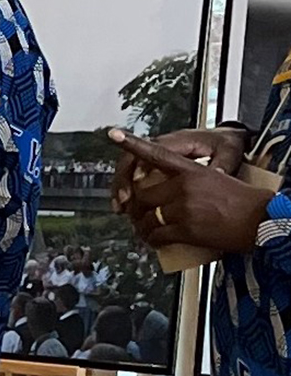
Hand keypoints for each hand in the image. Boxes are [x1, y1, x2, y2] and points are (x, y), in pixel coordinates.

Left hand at [110, 129, 272, 252]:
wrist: (262, 220)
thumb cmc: (242, 200)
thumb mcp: (216, 176)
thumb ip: (188, 180)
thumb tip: (165, 189)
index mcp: (191, 169)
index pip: (156, 154)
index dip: (133, 144)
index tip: (113, 134)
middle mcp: (184, 185)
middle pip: (143, 194)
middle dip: (134, 206)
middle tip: (133, 212)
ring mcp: (183, 207)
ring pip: (147, 216)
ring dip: (141, 226)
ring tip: (143, 230)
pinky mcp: (186, 228)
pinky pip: (158, 234)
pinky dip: (152, 240)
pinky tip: (153, 241)